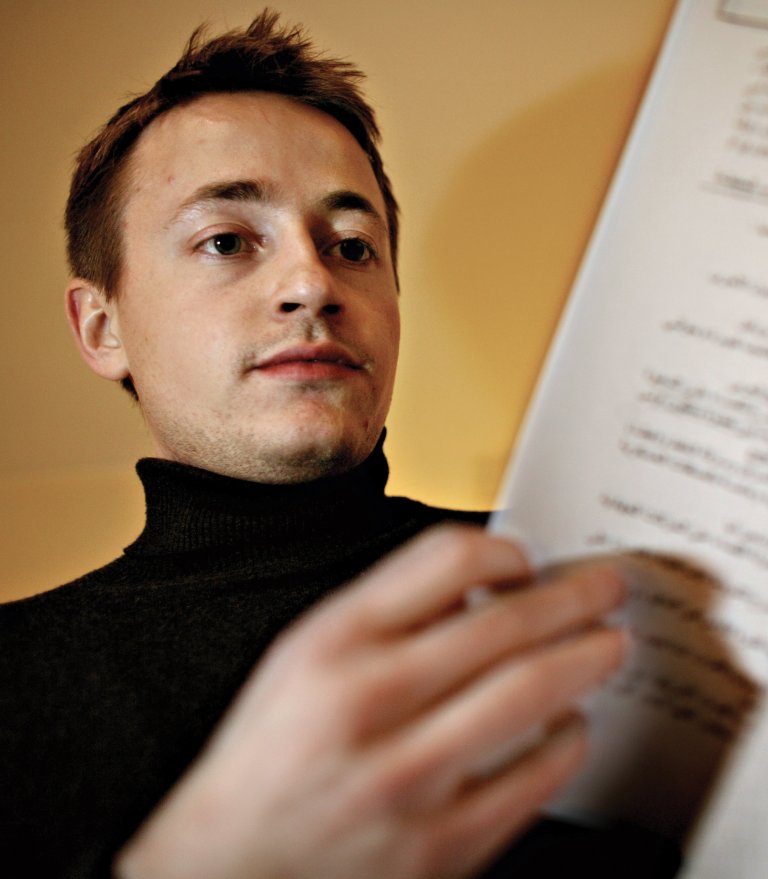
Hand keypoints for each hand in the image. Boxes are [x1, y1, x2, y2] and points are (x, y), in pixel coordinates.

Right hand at [115, 525, 626, 878]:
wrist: (230, 866)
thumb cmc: (270, 755)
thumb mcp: (302, 657)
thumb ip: (383, 614)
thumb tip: (474, 587)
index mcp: (333, 641)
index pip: (443, 559)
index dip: (505, 550)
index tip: (527, 558)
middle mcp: (369, 699)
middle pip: (502, 624)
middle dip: (573, 599)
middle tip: (607, 588)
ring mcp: (407, 776)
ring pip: (528, 696)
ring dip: (585, 661)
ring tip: (610, 645)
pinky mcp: (438, 846)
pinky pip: (529, 781)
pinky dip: (565, 745)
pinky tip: (571, 726)